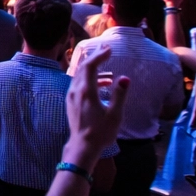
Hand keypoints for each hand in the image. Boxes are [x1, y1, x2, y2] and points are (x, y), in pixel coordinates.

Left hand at [64, 49, 126, 168]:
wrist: (82, 146)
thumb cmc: (101, 132)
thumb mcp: (115, 114)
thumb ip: (119, 95)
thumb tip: (125, 78)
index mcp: (86, 92)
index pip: (91, 66)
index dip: (100, 55)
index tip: (109, 49)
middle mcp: (76, 91)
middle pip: (83, 68)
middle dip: (95, 57)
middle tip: (106, 50)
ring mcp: (71, 96)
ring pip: (80, 76)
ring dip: (93, 69)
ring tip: (108, 71)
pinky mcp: (71, 102)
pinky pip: (79, 84)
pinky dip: (89, 79)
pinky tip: (102, 84)